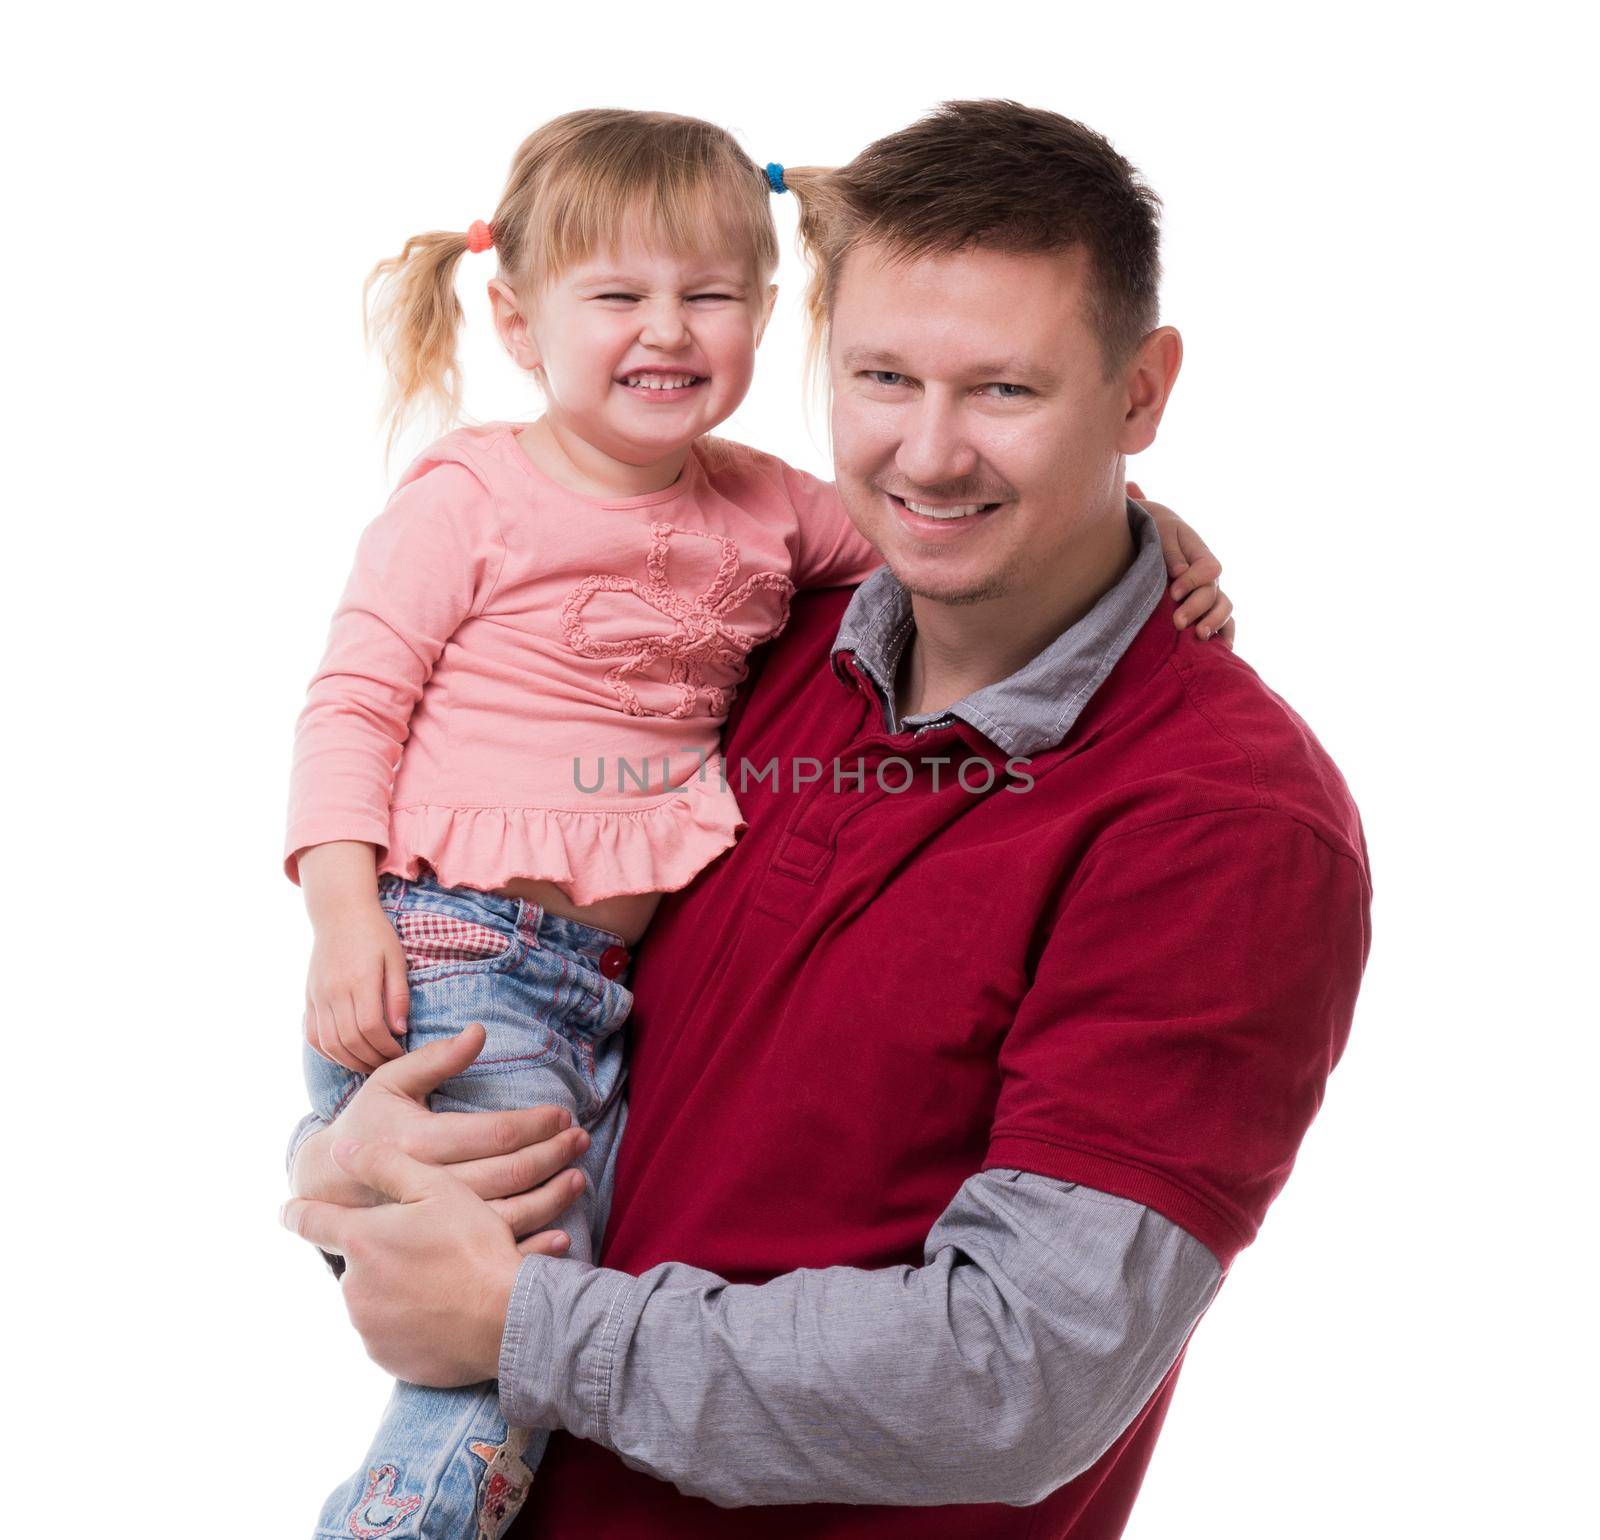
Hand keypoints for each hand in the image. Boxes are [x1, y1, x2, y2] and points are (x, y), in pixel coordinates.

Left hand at [283, 1138, 533, 1385]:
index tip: (289, 1209)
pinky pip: (389, 1333)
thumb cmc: (475, 1247)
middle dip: (380, 1253)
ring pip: (373, 1297)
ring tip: (442, 1280)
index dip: (298, 1211)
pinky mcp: (387, 1358)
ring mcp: (367, 1327)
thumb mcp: (437, 1189)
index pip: (309, 1221)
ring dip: (395, 1287)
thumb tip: (340, 1150)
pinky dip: (408, 1321)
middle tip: (425, 1248)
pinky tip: (442, 1310)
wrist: (507, 1320)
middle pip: (355, 1262)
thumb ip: (384, 1164)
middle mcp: (353, 1287)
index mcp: (360, 1240)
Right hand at [291, 1023, 588, 1254]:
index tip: (563, 1115)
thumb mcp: (389, 1083)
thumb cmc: (365, 1126)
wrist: (323, 1188)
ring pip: (504, 1214)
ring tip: (579, 1177)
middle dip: (551, 1155)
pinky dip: (531, 1245)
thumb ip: (435, 1059)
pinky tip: (561, 1235)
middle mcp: (425, 1185)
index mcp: (416, 1142)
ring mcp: (430, 1223)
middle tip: (581, 1140)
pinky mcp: (435, 1248)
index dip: (533, 1124)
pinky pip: (489, 1251)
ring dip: (550, 1197)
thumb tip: (479, 1031)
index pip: (491, 1133)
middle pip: (506, 1173)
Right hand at [305, 902, 410, 1070]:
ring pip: (329, 1043)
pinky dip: (328, 1052)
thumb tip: (400, 1030)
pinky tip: (346, 1054)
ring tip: (370, 1063)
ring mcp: (318, 996)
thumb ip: (398, 995)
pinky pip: (313, 1035)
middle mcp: (334, 991)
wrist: (339, 913)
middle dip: (371, 1060)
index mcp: (360, 980)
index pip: (371, 1028)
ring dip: (350, 1061)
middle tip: (389, 1065)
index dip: (387, 1048)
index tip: (402, 1055)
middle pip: (349, 1041)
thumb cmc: (375, 934)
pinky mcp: (309, 998)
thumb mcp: (396, 959)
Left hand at [1129, 482, 1236, 646]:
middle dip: (1196, 609)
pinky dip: (1224, 635)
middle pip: (1213, 593)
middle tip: (1177, 622)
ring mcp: (1209, 593)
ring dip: (1214, 623)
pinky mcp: (1204, 608)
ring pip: (1224, 608)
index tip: (1173, 592)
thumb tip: (1180, 571)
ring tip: (1200, 636)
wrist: (1154, 534)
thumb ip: (1170, 552)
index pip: (1209, 569)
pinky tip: (1220, 649)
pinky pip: (1224, 622)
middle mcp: (1208, 577)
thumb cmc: (1157, 531)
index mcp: (1200, 554)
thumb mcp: (1161, 533)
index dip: (1194, 581)